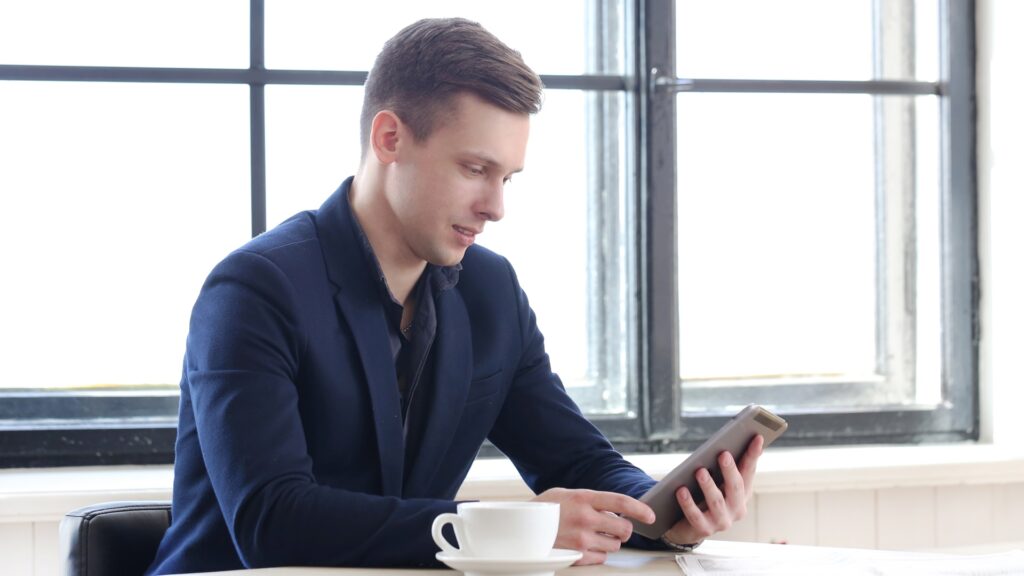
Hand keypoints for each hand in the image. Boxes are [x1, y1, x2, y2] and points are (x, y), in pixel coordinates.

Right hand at [531, 488, 654, 564]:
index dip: (640, 509)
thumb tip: (616, 509)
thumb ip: (592, 500)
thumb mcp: (567, 495)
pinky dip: (597, 554)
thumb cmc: (545, 510)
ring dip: (609, 542)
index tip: (651, 515)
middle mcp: (584, 518)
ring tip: (593, 536)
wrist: (520, 528)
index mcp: (583, 498)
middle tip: (615, 528)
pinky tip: (585, 546)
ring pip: (614, 546)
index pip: (621, 502)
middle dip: (623, 529)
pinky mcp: (577, 557)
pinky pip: (601, 559)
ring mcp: (581, 539)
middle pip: (624, 529)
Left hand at [662, 434, 763, 545]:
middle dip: (730, 470)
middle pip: (736, 487)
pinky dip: (688, 503)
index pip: (749, 471)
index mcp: (742, 493)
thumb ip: (724, 465)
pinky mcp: (704, 530)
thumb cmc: (704, 496)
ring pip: (716, 502)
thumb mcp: (717, 480)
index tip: (757, 436)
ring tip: (700, 471)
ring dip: (708, 485)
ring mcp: (722, 521)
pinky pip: (696, 516)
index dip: (753, 454)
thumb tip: (729, 441)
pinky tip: (681, 490)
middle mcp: (736, 508)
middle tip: (723, 454)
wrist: (689, 527)